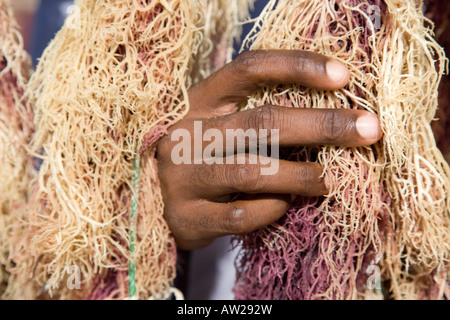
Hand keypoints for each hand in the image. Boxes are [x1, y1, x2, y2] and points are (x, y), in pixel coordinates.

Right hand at [156, 51, 381, 249]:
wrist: (152, 203)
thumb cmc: (201, 158)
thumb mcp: (219, 127)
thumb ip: (256, 118)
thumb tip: (330, 116)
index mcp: (198, 101)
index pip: (249, 69)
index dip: (297, 66)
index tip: (343, 77)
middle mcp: (186, 134)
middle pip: (262, 121)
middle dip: (322, 125)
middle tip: (367, 129)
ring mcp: (182, 177)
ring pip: (253, 171)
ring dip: (302, 175)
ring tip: (330, 179)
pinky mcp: (187, 217)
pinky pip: (241, 214)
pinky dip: (272, 210)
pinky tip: (283, 206)